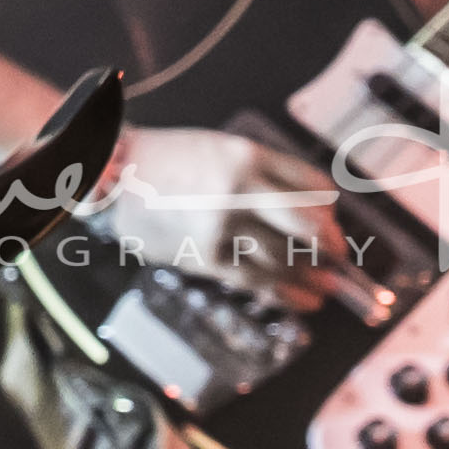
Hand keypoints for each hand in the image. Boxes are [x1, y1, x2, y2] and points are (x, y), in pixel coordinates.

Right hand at [101, 123, 344, 312]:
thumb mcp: (220, 147)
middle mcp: (241, 190)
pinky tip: (300, 301)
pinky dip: (284, 295)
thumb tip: (306, 212)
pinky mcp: (205, 256)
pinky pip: (256, 281)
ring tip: (322, 290)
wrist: (111, 173)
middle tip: (337, 259)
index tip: (333, 226)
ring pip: (285, 259)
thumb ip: (261, 174)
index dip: (330, 212)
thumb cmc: (166, 159)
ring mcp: (223, 225)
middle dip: (329, 247)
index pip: (312, 188)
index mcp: (247, 157)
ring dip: (311, 279)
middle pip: (307, 226)